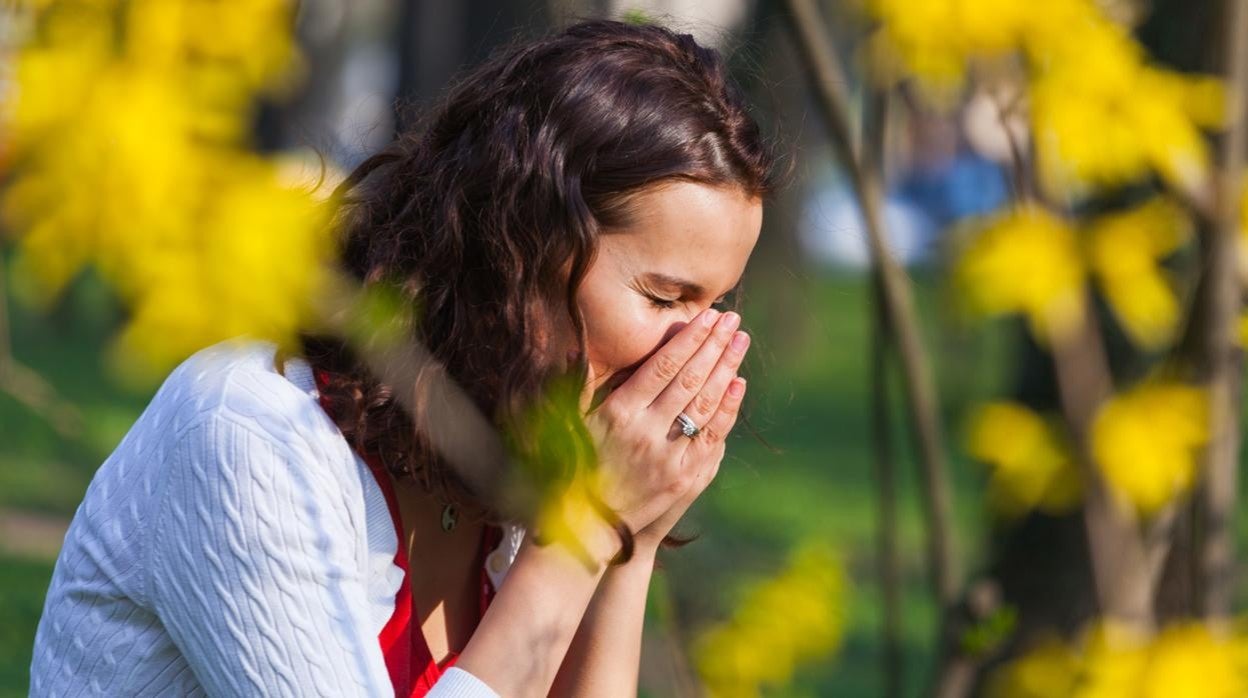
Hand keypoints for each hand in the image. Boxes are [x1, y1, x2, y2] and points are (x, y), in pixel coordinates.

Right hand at [582, 309, 750, 556]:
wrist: (591, 527)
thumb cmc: (577, 468)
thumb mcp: (571, 424)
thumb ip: (580, 385)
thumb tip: (578, 348)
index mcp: (618, 412)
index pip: (663, 365)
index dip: (689, 338)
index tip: (708, 316)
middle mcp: (646, 431)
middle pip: (690, 379)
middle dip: (714, 345)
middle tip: (733, 319)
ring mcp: (668, 456)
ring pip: (705, 404)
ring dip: (726, 369)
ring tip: (740, 342)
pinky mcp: (683, 478)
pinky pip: (711, 436)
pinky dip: (727, 409)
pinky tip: (738, 384)